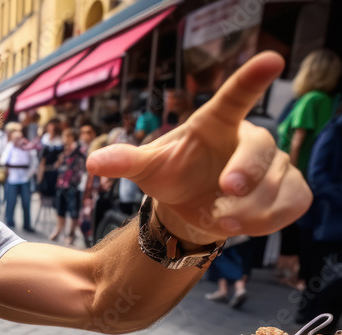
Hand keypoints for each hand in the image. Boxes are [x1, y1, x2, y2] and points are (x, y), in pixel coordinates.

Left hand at [86, 52, 309, 245]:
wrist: (188, 209)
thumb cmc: (172, 177)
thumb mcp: (146, 169)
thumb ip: (125, 161)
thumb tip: (92, 162)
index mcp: (216, 123)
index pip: (236, 97)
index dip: (252, 79)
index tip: (272, 60)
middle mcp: (248, 139)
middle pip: (259, 148)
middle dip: (246, 170)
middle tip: (227, 189)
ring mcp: (273, 164)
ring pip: (274, 183)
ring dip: (248, 207)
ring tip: (221, 217)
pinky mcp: (288, 189)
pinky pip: (292, 202)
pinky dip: (268, 219)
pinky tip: (242, 223)